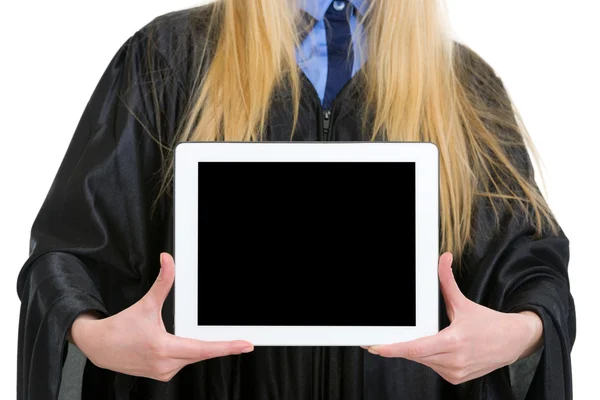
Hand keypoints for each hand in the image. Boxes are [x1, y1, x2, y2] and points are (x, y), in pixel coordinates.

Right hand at [70, 253, 253, 381]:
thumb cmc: (121, 327)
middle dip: (219, 346)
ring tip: (190, 336)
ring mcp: (163, 372)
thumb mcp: (146, 303)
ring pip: (192, 358)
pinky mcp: (161, 375)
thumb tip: (168, 259)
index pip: (203, 349)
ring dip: (198, 347)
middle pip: (201, 353)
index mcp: (163, 348)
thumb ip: (163, 281)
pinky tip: (179, 344)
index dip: (226, 347)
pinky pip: (183, 362)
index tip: (245, 345)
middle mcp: (165, 365)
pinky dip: (187, 352)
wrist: (99, 347)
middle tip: (241, 341)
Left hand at [363, 252, 542, 384]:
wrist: (513, 342)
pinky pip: (432, 367)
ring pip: (423, 361)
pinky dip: (428, 357)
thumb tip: (443, 258)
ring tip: (423, 337)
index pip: (417, 348)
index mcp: (454, 340)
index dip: (394, 349)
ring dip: (416, 350)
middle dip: (398, 347)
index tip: (377, 347)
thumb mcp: (464, 302)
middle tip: (379, 339)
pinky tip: (435, 347)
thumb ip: (447, 281)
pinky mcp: (457, 378)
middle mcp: (455, 360)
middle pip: (416, 354)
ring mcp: (456, 372)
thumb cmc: (488, 323)